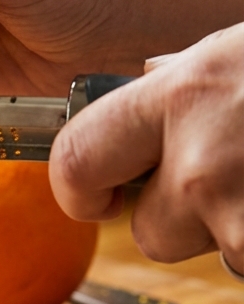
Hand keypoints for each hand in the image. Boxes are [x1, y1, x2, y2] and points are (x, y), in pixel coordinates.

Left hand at [49, 24, 243, 268]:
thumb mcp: (237, 51)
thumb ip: (182, 80)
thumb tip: (146, 80)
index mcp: (182, 95)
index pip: (76, 160)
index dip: (78, 190)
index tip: (96, 196)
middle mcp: (202, 161)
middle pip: (150, 235)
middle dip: (181, 222)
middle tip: (229, 179)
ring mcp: (240, 214)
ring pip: (212, 252)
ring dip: (236, 228)